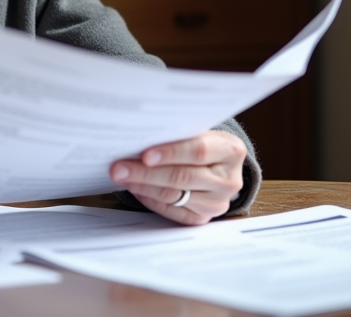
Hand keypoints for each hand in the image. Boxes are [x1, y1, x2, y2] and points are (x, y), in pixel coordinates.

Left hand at [110, 130, 245, 224]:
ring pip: (174, 196)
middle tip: (119, 168)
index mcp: (231, 151)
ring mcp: (217, 203)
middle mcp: (228, 180)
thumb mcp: (199, 132)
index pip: (199, 151)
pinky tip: (135, 189)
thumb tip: (138, 137)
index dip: (170, 152)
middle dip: (146, 173)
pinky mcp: (203, 218)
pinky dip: (150, 199)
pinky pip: (172, 211)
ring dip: (143, 186)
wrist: (220, 166)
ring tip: (122, 177)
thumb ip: (178, 135)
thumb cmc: (202, 143)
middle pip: (183, 177)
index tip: (144, 154)